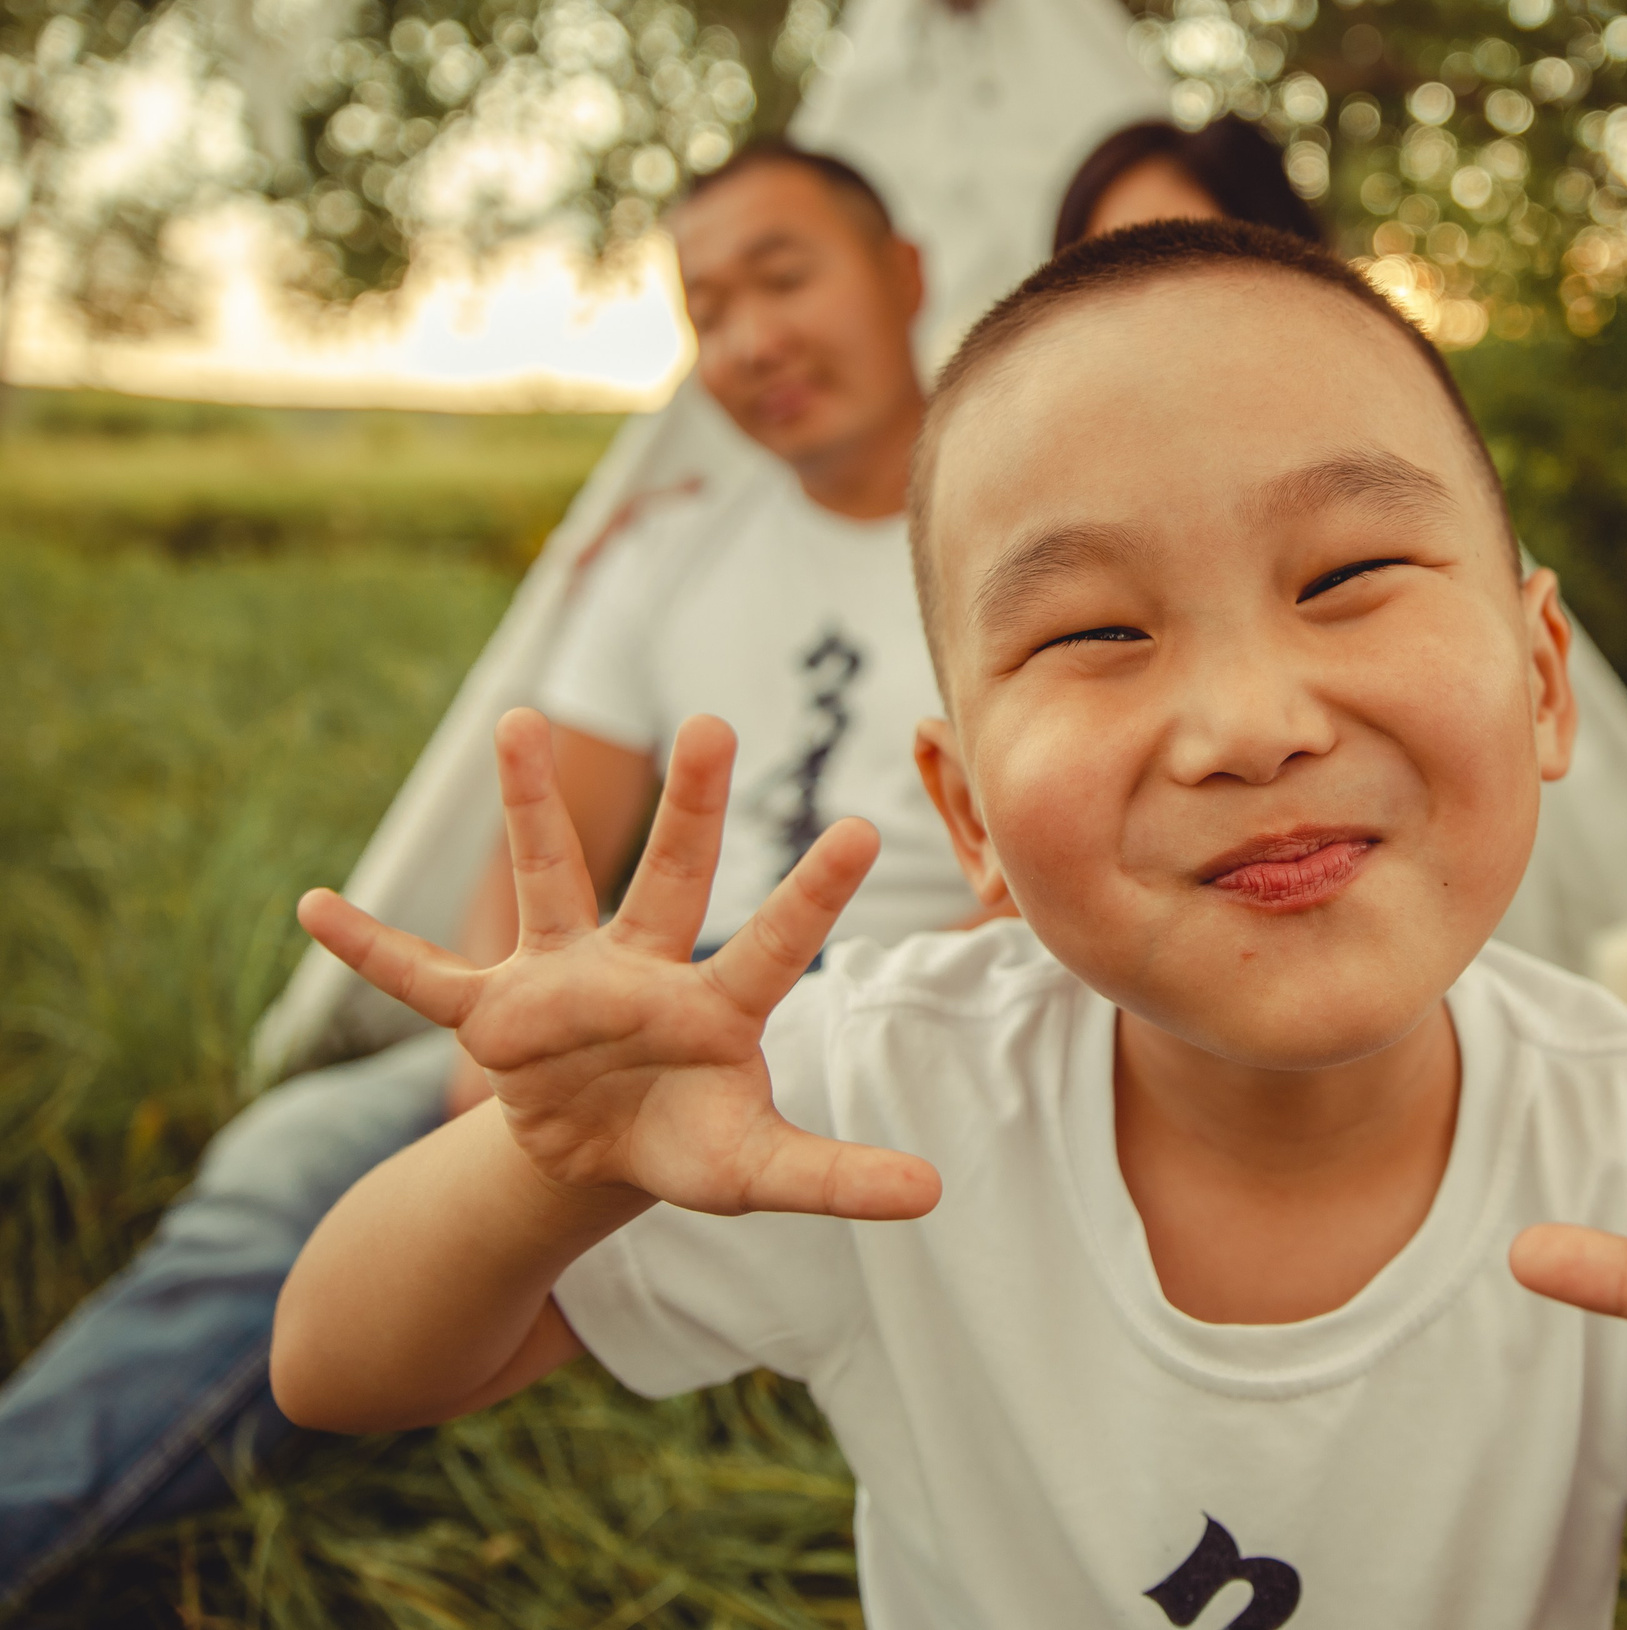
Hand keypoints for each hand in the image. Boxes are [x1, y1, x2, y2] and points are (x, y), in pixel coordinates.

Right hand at [297, 708, 939, 1222]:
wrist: (600, 1157)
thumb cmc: (687, 1144)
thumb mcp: (756, 1172)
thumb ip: (837, 1176)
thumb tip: (935, 1195)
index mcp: (716, 1008)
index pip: (775, 944)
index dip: (816, 892)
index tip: (864, 827)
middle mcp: (642, 972)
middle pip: (671, 877)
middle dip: (692, 807)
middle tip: (715, 721)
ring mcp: (564, 981)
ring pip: (549, 881)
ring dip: (532, 807)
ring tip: (519, 723)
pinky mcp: (494, 1013)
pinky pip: (422, 978)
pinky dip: (370, 950)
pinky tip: (313, 905)